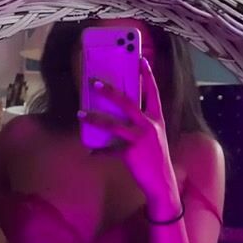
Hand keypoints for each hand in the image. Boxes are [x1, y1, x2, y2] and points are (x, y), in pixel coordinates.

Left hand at [78, 57, 181, 214]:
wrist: (163, 183)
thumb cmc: (155, 157)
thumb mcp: (154, 136)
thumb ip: (141, 122)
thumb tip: (117, 111)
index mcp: (157, 118)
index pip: (153, 92)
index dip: (147, 75)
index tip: (141, 59)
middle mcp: (150, 125)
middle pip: (127, 103)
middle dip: (110, 91)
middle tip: (94, 82)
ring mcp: (140, 139)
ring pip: (113, 124)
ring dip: (94, 118)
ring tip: (80, 113)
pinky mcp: (131, 153)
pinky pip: (110, 150)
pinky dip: (99, 152)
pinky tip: (91, 152)